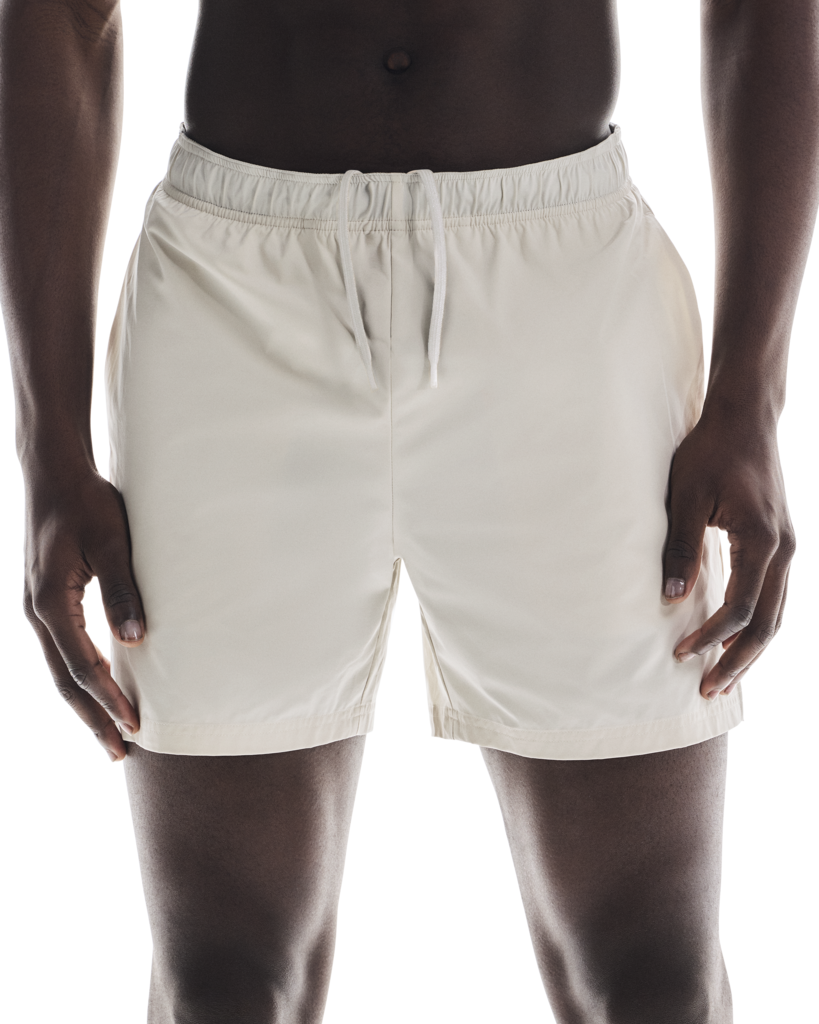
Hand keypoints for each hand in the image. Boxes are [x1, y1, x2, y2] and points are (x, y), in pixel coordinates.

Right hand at [22, 468, 143, 761]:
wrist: (52, 474)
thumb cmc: (86, 503)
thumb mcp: (111, 543)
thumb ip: (123, 591)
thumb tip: (137, 641)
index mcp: (50, 603)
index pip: (83, 666)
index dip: (110, 699)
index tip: (136, 726)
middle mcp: (36, 612)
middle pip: (64, 681)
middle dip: (93, 718)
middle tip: (120, 751)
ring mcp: (36, 608)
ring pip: (59, 670)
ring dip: (85, 703)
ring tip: (109, 734)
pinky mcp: (44, 601)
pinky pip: (60, 652)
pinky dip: (78, 678)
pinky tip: (98, 689)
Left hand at [662, 410, 795, 699]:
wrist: (745, 420)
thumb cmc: (709, 453)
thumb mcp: (684, 496)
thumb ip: (680, 546)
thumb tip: (671, 598)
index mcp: (762, 540)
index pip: (740, 608)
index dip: (711, 637)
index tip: (680, 654)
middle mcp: (785, 550)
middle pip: (768, 623)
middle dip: (738, 661)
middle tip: (708, 691)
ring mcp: (788, 548)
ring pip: (776, 614)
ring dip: (750, 650)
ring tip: (722, 679)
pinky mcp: (781, 544)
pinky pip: (773, 597)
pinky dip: (756, 626)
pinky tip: (734, 642)